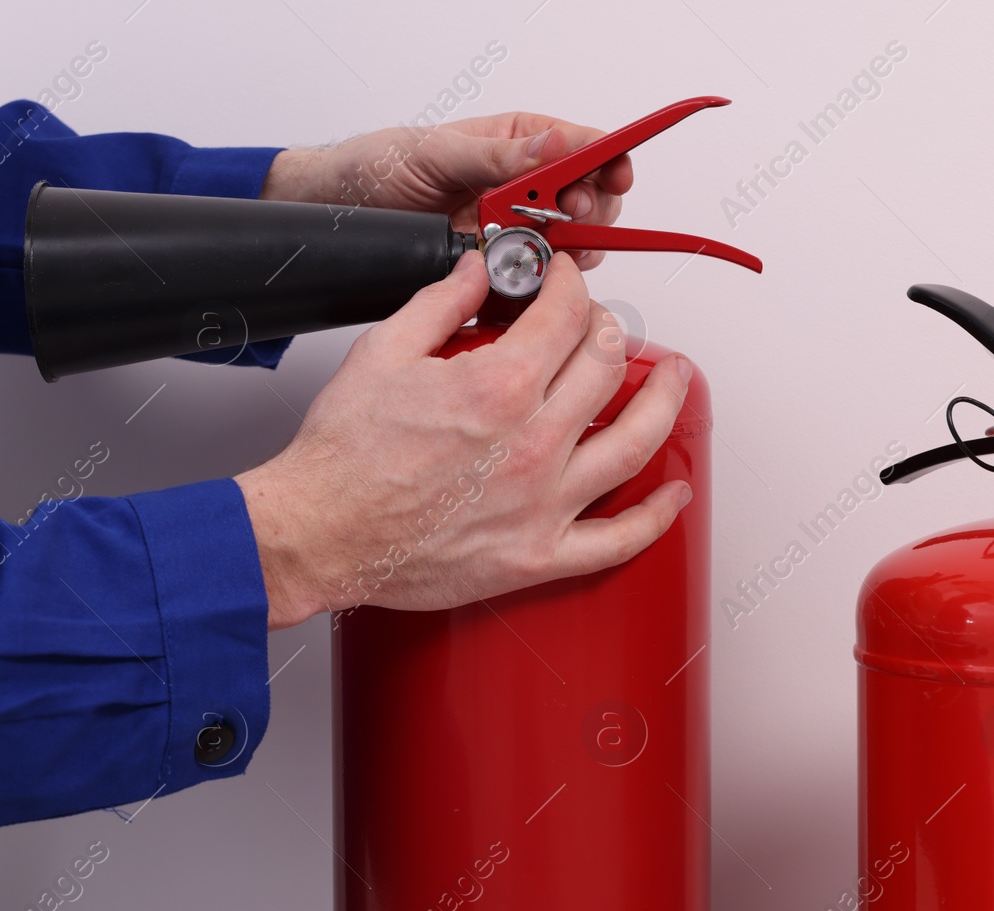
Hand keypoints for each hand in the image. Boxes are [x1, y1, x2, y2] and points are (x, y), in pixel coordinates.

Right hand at [234, 251, 691, 629]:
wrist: (319, 533)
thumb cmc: (343, 457)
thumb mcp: (383, 353)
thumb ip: (442, 304)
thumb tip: (478, 271)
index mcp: (499, 386)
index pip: (565, 315)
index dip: (570, 283)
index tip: (564, 281)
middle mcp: (533, 442)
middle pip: (604, 366)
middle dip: (607, 328)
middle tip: (600, 324)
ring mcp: (542, 503)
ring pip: (635, 443)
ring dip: (663, 402)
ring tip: (674, 379)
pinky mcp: (537, 556)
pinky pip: (616, 539)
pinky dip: (655, 516)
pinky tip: (672, 492)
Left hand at [260, 113, 633, 268]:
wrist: (338, 212)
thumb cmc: (378, 168)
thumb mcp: (436, 152)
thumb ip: (497, 155)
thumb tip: (554, 146)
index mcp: (515, 146)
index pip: (581, 149)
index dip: (605, 162)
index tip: (613, 178)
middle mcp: (519, 188)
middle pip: (585, 202)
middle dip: (586, 213)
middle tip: (565, 220)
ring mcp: (509, 231)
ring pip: (565, 247)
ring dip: (563, 254)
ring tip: (539, 253)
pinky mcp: (493, 270)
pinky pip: (529, 283)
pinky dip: (533, 288)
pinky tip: (521, 284)